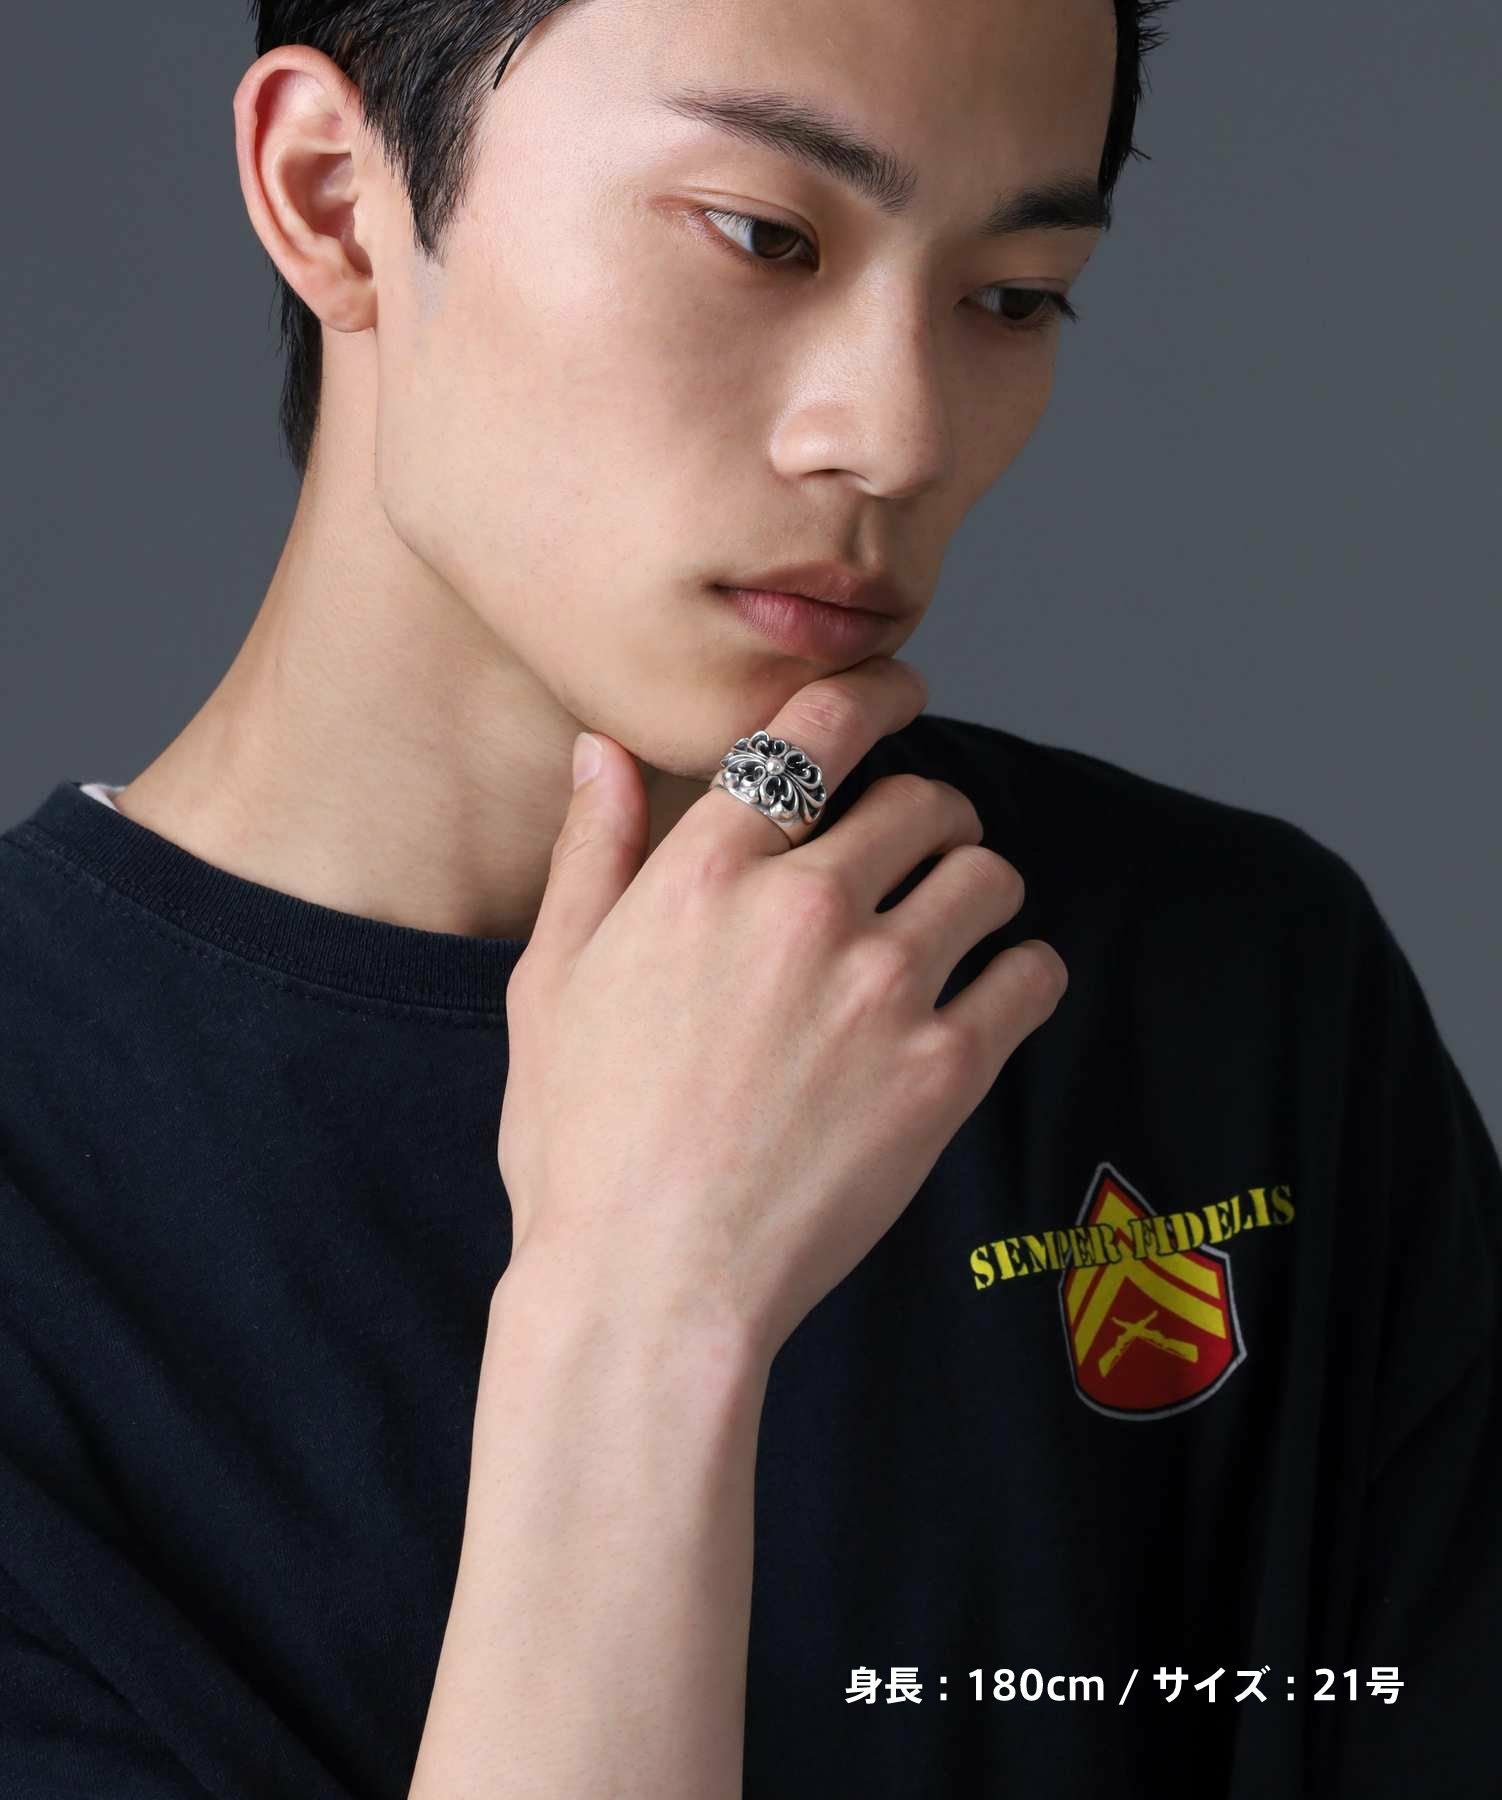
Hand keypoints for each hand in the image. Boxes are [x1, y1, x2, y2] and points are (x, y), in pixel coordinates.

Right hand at [498, 657, 1067, 1366]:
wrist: (648, 1288)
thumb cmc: (580, 1145)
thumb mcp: (552, 985)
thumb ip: (591, 854)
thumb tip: (604, 750)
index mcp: (703, 873)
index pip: (816, 730)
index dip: (873, 694)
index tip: (901, 693)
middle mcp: (802, 907)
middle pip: (923, 799)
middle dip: (930, 812)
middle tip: (923, 847)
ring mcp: (881, 987)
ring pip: (988, 876)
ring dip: (980, 887)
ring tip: (960, 921)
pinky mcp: (943, 1072)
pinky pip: (1030, 977)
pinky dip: (1025, 974)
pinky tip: (996, 994)